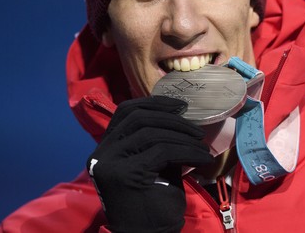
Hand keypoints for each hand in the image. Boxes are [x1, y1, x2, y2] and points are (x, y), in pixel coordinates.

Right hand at [87, 96, 213, 232]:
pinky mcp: (126, 174)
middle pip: (138, 117)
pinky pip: (163, 151)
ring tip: (202, 147)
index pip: (126, 111)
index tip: (180, 105)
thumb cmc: (154, 201)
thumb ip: (157, 139)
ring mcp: (110, 163)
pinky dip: (187, 151)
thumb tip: (179, 115)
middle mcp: (101, 153)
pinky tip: (202, 159)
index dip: (154, 102)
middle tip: (196, 130)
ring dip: (183, 137)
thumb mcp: (154, 162)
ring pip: (151, 133)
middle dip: (172, 119)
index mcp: (105, 147)